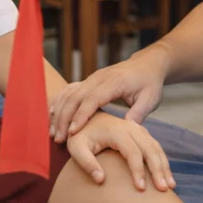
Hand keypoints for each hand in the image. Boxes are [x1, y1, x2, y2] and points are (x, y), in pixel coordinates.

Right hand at [50, 50, 167, 139]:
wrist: (147, 63)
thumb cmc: (150, 83)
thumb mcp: (150, 99)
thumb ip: (138, 114)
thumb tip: (127, 130)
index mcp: (115, 82)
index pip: (94, 99)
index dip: (82, 115)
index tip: (73, 132)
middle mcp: (100, 77)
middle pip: (76, 96)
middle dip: (65, 118)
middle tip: (58, 138)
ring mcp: (93, 77)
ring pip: (70, 93)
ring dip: (60, 112)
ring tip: (52, 132)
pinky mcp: (89, 80)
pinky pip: (70, 90)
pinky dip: (60, 102)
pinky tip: (52, 116)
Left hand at [66, 111, 174, 191]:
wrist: (85, 118)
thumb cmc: (79, 136)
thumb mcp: (76, 148)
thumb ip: (86, 163)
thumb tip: (101, 180)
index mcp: (117, 131)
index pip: (133, 152)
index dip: (138, 171)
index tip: (140, 189)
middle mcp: (130, 128)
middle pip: (150, 149)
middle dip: (158, 170)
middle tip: (163, 190)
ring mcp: (137, 129)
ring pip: (156, 147)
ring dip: (164, 166)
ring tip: (170, 186)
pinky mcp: (140, 133)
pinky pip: (155, 146)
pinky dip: (162, 160)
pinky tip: (166, 175)